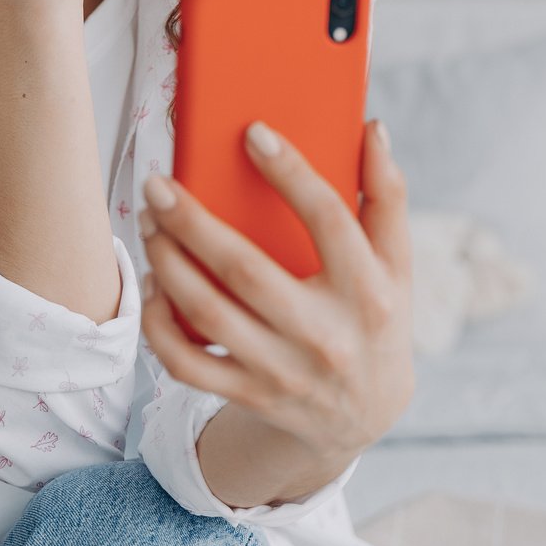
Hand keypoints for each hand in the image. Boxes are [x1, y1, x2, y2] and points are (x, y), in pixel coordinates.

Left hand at [138, 118, 415, 458]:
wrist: (363, 417)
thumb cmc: (375, 319)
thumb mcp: (396, 265)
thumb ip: (387, 197)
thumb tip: (372, 129)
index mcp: (369, 292)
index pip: (329, 220)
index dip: (291, 172)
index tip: (252, 133)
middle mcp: (327, 335)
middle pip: (246, 270)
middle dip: (193, 222)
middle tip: (159, 185)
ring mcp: (284, 371)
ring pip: (208, 315)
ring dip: (168, 264)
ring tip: (150, 225)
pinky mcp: (250, 395)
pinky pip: (187, 364)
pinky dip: (159, 325)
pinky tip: (154, 285)